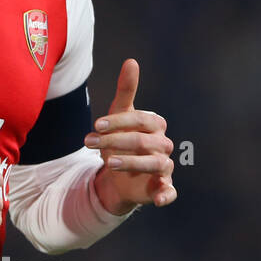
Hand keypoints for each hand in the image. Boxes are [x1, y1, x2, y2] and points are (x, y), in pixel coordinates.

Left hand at [86, 58, 176, 212]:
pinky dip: (167, 195)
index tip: (96, 125)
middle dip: (116, 141)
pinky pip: (171, 191)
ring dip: (132, 163)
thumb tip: (131, 60)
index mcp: (155, 125)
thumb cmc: (120, 139)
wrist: (117, 172)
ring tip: (110, 163)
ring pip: (155, 163)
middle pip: (145, 141)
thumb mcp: (118, 115)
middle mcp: (163, 144)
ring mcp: (164, 166)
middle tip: (89, 143)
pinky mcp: (163, 187)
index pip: (141, 119)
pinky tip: (158, 199)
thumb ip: (126, 90)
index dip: (119, 122)